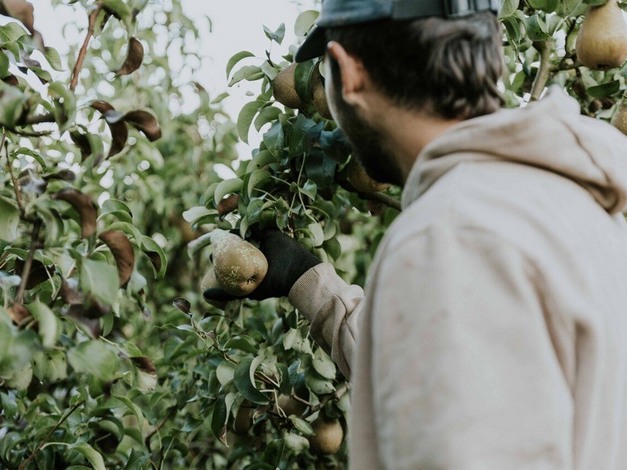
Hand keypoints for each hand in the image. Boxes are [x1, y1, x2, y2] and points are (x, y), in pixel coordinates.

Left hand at [203, 231, 320, 302]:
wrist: (297, 273)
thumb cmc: (272, 284)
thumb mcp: (247, 292)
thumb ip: (227, 294)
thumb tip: (204, 294)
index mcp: (250, 267)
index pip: (231, 259)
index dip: (220, 256)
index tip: (212, 255)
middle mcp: (256, 254)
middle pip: (236, 245)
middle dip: (224, 243)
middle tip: (214, 241)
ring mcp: (264, 242)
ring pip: (244, 234)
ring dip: (233, 231)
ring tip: (220, 231)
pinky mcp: (270, 232)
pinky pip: (256, 225)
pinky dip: (246, 221)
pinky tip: (235, 221)